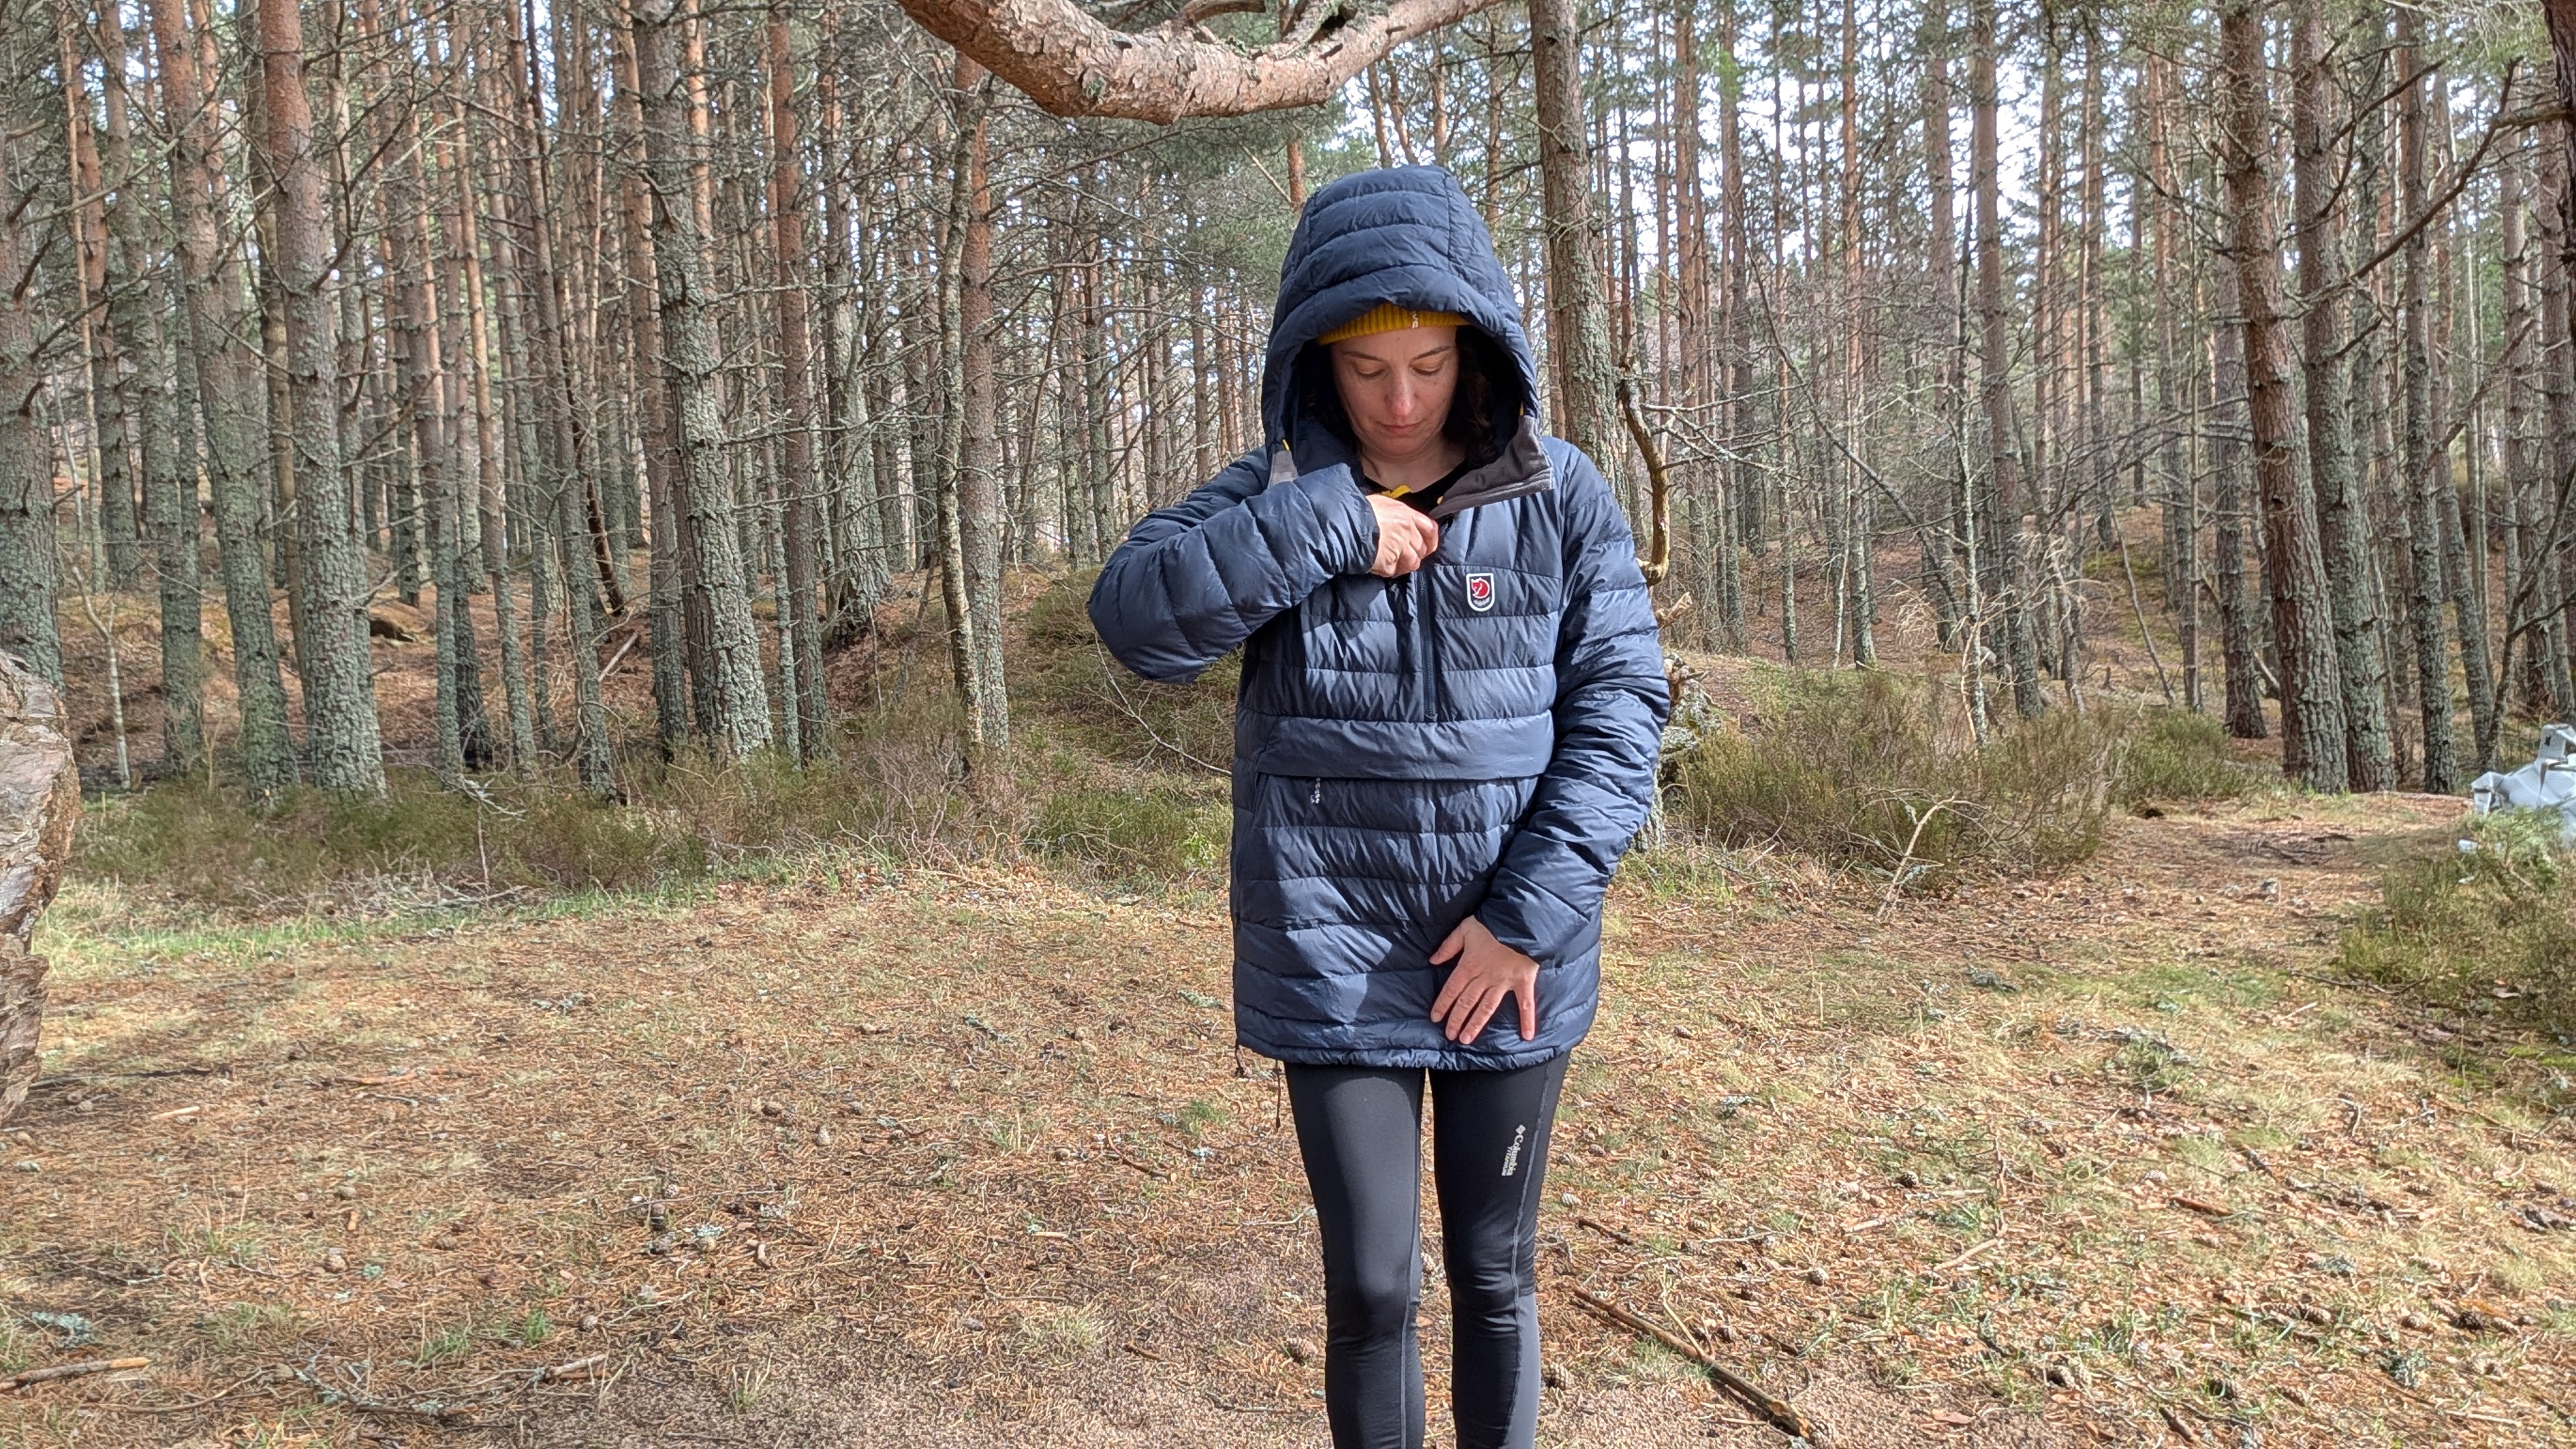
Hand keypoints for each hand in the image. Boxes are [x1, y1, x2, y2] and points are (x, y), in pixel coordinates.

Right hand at [1366, 493, 1439, 577]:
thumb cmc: (1358, 511)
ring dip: (1404, 565)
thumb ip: (1394, 513)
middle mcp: (1406, 531)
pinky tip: (1380, 566)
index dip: (1431, 540)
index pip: (1430, 528)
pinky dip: (1388, 570)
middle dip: (1415, 554)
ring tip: (1393, 563)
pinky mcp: (1388, 563)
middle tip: (1404, 555)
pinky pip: (1394, 571)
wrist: (1344, 524)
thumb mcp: (1380, 503)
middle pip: (1421, 548)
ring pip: (1412, 563)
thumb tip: (1396, 519)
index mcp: (1405, 514)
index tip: (1429, 546)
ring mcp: (1399, 548)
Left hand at [1428, 916, 1539, 1042]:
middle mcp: (1485, 977)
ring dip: (1476, 1024)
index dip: (1442, 1004)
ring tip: (1466, 1039)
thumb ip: (1449, 945)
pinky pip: (1525, 1003)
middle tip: (1450, 1035)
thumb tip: (1433, 960)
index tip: (1435, 1018)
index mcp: (1469, 965)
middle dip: (1456, 1019)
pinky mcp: (1523, 982)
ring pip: (1487, 1007)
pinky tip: (1527, 1036)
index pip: (1452, 989)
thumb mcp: (1465, 928)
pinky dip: (1528, 1020)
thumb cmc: (1492, 923)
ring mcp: (1504, 981)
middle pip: (1467, 1002)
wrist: (1520, 920)